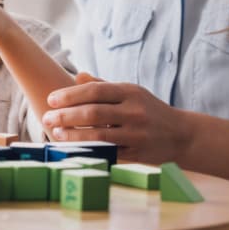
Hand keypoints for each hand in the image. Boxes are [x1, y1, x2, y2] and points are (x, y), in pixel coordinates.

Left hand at [41, 79, 185, 164]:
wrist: (182, 134)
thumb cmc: (149, 110)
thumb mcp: (131, 93)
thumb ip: (104, 85)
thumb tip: (77, 76)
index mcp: (130, 92)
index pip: (94, 91)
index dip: (70, 95)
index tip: (51, 100)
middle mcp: (134, 111)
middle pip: (93, 112)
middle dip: (66, 115)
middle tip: (46, 117)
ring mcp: (136, 134)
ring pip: (99, 135)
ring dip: (73, 135)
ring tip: (56, 133)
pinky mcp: (137, 153)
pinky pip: (109, 153)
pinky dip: (89, 151)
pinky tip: (74, 149)